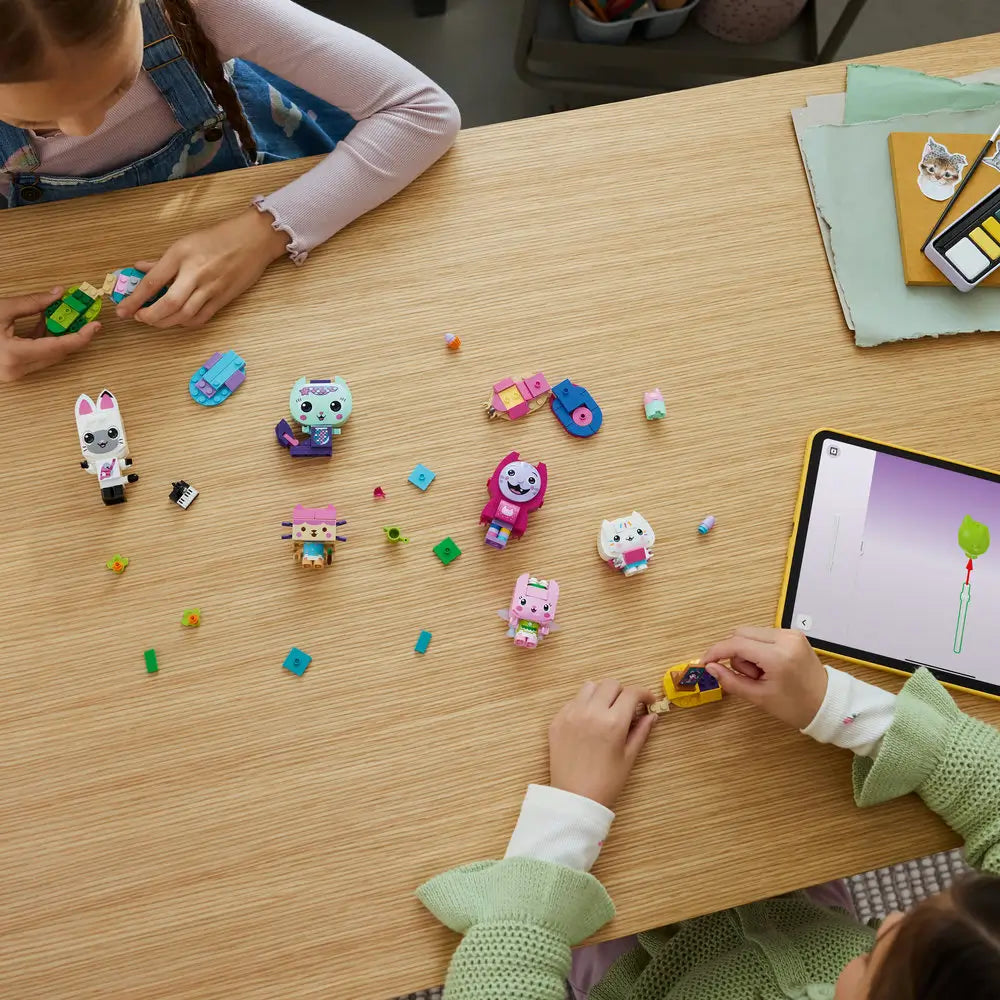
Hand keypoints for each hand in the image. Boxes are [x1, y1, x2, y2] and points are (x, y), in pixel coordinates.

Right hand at [0, 288, 99, 380]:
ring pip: (49, 356)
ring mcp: (14, 373)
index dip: (81, 336)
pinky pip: (37, 356)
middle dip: (74, 335)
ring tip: (70, 316)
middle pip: (58, 353)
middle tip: (87, 317)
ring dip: (61, 337)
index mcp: (14, 355)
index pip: (59, 347)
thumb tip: (58, 294)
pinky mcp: (12, 370)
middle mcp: (16, 369)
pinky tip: (49, 322)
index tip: (96, 325)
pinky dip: (46, 340)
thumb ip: (32, 303)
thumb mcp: (1, 309)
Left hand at [118, 208, 289, 329]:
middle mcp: (195, 273)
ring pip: (184, 315)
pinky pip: (201, 317)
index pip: (152, 282)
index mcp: (181, 255)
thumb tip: (140, 269)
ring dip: (165, 322)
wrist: (254, 239)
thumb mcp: (186, 242)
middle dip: (149, 316)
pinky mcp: (223, 298)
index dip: (134, 300)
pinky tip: (178, 320)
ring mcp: (211, 288)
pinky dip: (186, 323)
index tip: (122, 311)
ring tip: (155, 321)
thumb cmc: (220, 237)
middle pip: (167, 304)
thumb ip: (163, 260)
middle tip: (139, 318)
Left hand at [549, 679, 656, 808]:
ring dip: (602, 694)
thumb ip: (641, 732)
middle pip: (611, 684)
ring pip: (590, 687)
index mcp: (613, 722)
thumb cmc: (606, 781)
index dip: (644, 694)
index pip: (632, 693)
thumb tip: (652, 714)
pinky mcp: (557, 720)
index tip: (648, 702)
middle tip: (627, 709)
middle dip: (623, 693)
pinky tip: (588, 722)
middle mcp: (591, 712)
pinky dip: (584, 705)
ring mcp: (571, 714)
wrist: (574, 798)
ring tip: (606, 711)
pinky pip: (573, 701)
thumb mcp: (629, 757)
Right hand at [701, 626, 828, 729]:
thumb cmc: (794, 706)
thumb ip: (731, 680)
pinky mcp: (793, 634)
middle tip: (748, 677)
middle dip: (735, 654)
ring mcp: (791, 633)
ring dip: (746, 652)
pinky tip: (768, 667)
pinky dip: (758, 649)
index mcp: (777, 656)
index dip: (715, 652)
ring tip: (761, 674)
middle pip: (740, 633)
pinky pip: (763, 636)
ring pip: (750, 633)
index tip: (705, 663)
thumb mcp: (759, 697)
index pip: (736, 644)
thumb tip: (710, 667)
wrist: (828, 705)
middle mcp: (784, 638)